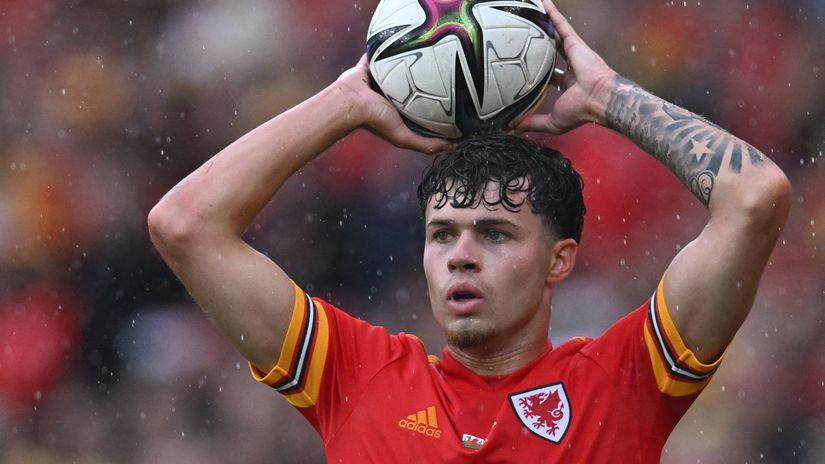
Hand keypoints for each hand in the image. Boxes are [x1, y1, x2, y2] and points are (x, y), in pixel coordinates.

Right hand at [335, 55, 451, 153]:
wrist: (350, 102)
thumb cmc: (374, 120)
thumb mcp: (404, 137)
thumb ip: (427, 145)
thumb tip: (453, 147)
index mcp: (398, 110)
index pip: (420, 105)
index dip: (436, 101)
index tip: (455, 95)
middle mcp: (390, 94)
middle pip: (412, 85)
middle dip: (425, 78)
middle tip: (446, 68)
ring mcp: (380, 78)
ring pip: (399, 67)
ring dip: (409, 59)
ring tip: (427, 49)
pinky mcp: (370, 64)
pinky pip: (381, 52)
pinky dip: (388, 45)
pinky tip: (403, 37)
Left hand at [514, 0, 617, 134]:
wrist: (598, 98)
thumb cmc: (580, 110)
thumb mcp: (552, 121)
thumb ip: (533, 123)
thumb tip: (515, 129)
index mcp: (567, 86)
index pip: (550, 77)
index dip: (538, 74)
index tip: (524, 72)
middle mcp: (571, 68)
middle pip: (551, 54)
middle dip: (539, 48)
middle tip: (523, 42)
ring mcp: (573, 54)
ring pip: (554, 37)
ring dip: (544, 26)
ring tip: (528, 17)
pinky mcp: (574, 42)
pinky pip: (561, 24)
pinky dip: (552, 13)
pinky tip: (542, 3)